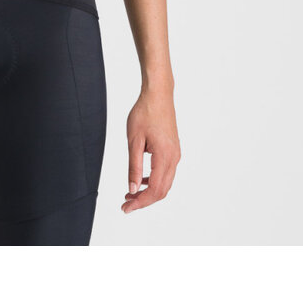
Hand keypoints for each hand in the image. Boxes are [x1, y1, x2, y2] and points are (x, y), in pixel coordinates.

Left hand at [122, 84, 179, 212]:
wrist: (158, 94)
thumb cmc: (145, 112)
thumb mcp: (134, 140)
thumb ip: (133, 167)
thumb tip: (133, 189)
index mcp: (164, 157)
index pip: (154, 190)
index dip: (140, 203)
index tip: (126, 208)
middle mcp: (174, 158)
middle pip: (162, 191)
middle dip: (144, 200)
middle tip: (126, 204)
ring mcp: (175, 154)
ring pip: (165, 183)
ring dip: (149, 191)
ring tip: (130, 194)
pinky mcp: (173, 150)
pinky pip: (166, 172)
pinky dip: (154, 181)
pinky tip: (141, 179)